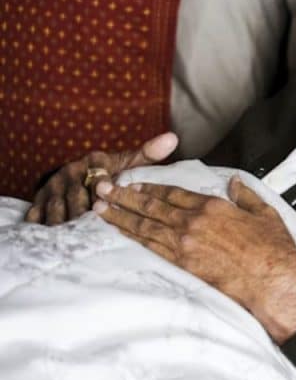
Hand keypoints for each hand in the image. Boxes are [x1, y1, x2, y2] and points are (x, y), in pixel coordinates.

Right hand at [25, 132, 178, 224]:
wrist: (76, 172)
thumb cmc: (110, 170)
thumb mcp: (126, 160)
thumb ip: (147, 154)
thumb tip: (172, 138)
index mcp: (93, 163)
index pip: (98, 176)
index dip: (103, 188)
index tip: (108, 200)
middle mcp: (71, 173)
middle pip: (77, 196)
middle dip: (84, 213)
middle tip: (95, 229)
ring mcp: (53, 187)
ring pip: (57, 208)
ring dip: (65, 223)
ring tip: (75, 239)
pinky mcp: (39, 199)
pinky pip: (37, 214)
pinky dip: (42, 227)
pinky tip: (50, 241)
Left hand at [94, 176, 295, 342]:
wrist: (273, 281)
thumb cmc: (274, 249)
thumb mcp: (265, 213)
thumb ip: (246, 195)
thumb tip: (235, 183)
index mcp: (213, 206)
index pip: (174, 192)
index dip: (151, 186)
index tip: (134, 182)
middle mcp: (194, 222)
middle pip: (152, 206)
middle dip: (125, 197)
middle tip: (103, 189)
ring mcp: (186, 244)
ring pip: (146, 227)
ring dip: (121, 216)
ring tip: (100, 209)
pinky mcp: (184, 265)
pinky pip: (152, 248)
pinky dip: (133, 238)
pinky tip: (121, 232)